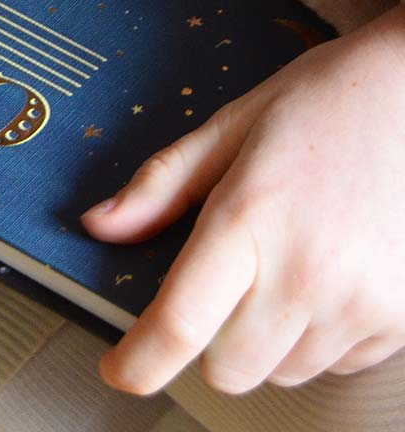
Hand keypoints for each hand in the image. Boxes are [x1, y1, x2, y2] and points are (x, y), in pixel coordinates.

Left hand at [82, 5, 404, 394]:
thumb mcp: (227, 128)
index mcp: (249, 216)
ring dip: (262, 339)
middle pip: (227, 367)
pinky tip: (322, 275)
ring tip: (281, 264)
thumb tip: (101, 224)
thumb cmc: (319, 104)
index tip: (118, 369)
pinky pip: (335, 364)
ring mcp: (362, 302)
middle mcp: (307, 271)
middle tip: (218, 283)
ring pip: (281, 371)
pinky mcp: (402, 319)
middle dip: (206, 339)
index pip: (181, 320)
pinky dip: (315, 337)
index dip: (139, 360)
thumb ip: (161, 185)